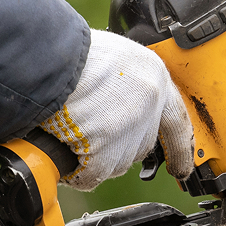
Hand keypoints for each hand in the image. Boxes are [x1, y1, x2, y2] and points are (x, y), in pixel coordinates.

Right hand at [40, 29, 194, 191]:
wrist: (43, 54)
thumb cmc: (65, 50)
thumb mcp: (110, 57)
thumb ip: (124, 84)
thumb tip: (118, 108)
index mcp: (152, 74)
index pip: (177, 120)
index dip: (180, 147)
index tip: (182, 167)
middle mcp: (149, 101)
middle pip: (141, 146)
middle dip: (116, 148)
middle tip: (89, 136)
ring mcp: (129, 126)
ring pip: (117, 163)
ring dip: (93, 158)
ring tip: (68, 132)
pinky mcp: (105, 147)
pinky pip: (94, 175)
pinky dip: (76, 171)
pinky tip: (63, 151)